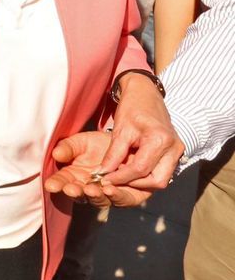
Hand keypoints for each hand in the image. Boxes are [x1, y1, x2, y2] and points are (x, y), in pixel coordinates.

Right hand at [45, 132, 150, 207]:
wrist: (126, 144)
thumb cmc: (98, 144)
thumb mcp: (80, 142)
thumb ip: (68, 148)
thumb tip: (56, 154)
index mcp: (73, 177)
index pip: (62, 182)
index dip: (56, 184)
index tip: (51, 185)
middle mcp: (88, 189)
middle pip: (80, 195)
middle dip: (75, 193)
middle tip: (71, 189)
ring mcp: (107, 195)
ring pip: (100, 201)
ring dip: (95, 196)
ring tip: (91, 189)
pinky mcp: (128, 197)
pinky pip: (123, 200)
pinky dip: (117, 196)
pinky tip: (110, 189)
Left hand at [100, 74, 183, 189]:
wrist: (146, 94)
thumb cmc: (132, 108)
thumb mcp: (120, 130)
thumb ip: (113, 154)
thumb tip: (102, 174)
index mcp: (160, 140)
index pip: (140, 169)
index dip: (120, 177)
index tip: (103, 180)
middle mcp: (174, 149)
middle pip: (157, 181)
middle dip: (135, 184)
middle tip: (113, 180)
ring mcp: (178, 152)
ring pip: (162, 180)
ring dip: (142, 182)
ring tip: (120, 175)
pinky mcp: (175, 153)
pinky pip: (162, 172)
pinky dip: (147, 176)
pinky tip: (130, 171)